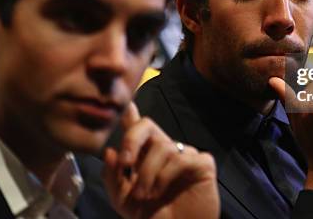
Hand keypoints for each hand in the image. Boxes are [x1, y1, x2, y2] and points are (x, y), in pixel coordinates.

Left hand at [103, 102, 219, 218]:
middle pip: (148, 126)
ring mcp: (185, 155)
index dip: (132, 115)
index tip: (126, 105)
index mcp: (146, 156)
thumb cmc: (152, 217)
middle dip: (131, 141)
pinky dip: (166, 176)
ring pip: (163, 147)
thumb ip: (113, 176)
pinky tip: (162, 191)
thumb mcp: (123, 200)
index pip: (138, 129)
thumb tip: (110, 151)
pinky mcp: (203, 164)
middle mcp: (166, 151)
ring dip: (147, 173)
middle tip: (124, 163)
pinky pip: (181, 159)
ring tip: (143, 195)